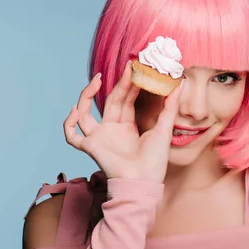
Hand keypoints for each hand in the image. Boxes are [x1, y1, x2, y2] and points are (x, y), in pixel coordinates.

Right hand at [63, 61, 181, 182]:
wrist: (144, 181)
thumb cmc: (155, 161)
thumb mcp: (164, 128)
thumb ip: (170, 106)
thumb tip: (179, 84)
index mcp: (127, 126)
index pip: (126, 99)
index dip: (129, 84)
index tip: (135, 68)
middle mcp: (112, 130)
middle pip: (110, 101)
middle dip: (118, 84)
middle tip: (128, 67)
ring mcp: (100, 138)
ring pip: (84, 113)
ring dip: (86, 96)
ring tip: (95, 80)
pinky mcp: (90, 147)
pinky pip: (72, 136)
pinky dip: (69, 124)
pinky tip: (75, 110)